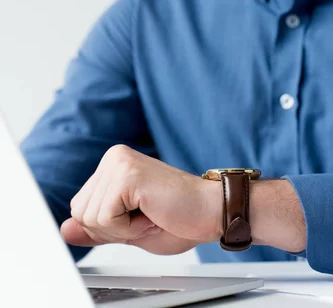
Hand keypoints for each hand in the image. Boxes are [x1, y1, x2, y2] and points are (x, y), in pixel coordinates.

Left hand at [60, 145, 221, 254]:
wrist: (213, 212)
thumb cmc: (179, 219)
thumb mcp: (129, 230)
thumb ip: (97, 229)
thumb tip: (64, 229)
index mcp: (112, 165)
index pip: (81, 208)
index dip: (108, 228)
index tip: (140, 217)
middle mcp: (113, 158)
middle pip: (81, 212)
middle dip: (112, 229)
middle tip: (147, 217)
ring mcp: (118, 162)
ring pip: (90, 217)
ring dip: (123, 229)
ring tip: (151, 213)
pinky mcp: (127, 174)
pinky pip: (105, 218)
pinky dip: (129, 229)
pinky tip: (152, 213)